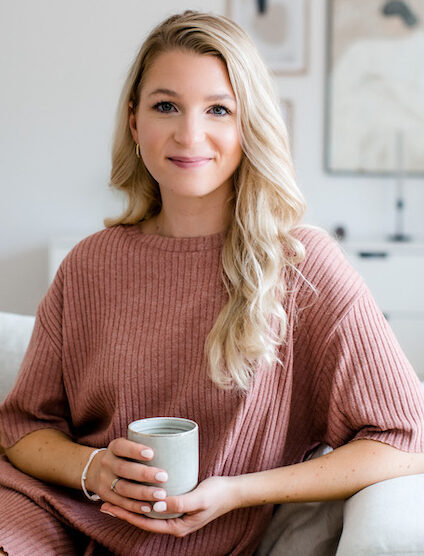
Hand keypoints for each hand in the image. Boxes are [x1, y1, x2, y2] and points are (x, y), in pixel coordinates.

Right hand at [86, 437, 168, 513]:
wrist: (96, 469)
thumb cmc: (125, 455)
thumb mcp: (128, 445)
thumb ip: (147, 445)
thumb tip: (180, 444)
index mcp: (114, 447)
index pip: (122, 447)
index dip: (135, 450)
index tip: (152, 453)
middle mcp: (107, 463)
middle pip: (123, 469)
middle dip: (144, 474)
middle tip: (164, 477)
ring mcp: (104, 481)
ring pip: (123, 488)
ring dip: (142, 493)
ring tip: (161, 495)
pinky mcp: (106, 496)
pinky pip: (121, 503)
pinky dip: (135, 506)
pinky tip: (149, 508)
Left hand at [100, 476, 236, 536]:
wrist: (233, 491)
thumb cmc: (218, 494)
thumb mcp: (199, 498)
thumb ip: (179, 503)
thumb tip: (155, 505)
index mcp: (177, 526)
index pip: (145, 523)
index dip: (127, 515)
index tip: (110, 507)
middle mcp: (174, 523)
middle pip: (143, 519)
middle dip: (124, 510)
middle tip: (104, 502)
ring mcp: (176, 515)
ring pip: (148, 512)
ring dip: (132, 504)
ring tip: (115, 497)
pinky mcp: (179, 504)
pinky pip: (156, 504)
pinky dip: (144, 498)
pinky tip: (137, 489)